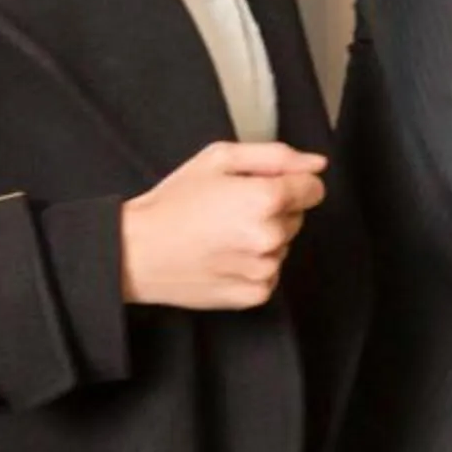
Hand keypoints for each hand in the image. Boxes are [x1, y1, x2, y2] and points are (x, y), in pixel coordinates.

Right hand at [119, 142, 327, 308]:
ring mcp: (264, 268)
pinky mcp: (253, 294)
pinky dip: (253, 266)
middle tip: (230, 210)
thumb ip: (276, 156)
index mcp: (267, 198)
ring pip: (283, 246)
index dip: (291, 184)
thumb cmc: (173, 202)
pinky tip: (223, 257)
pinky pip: (270, 274)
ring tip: (223, 235)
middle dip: (274, 211)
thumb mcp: (219, 158)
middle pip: (297, 217)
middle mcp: (271, 236)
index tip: (262, 187)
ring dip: (263, 239)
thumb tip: (317, 165)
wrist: (134, 252)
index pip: (313, 188)